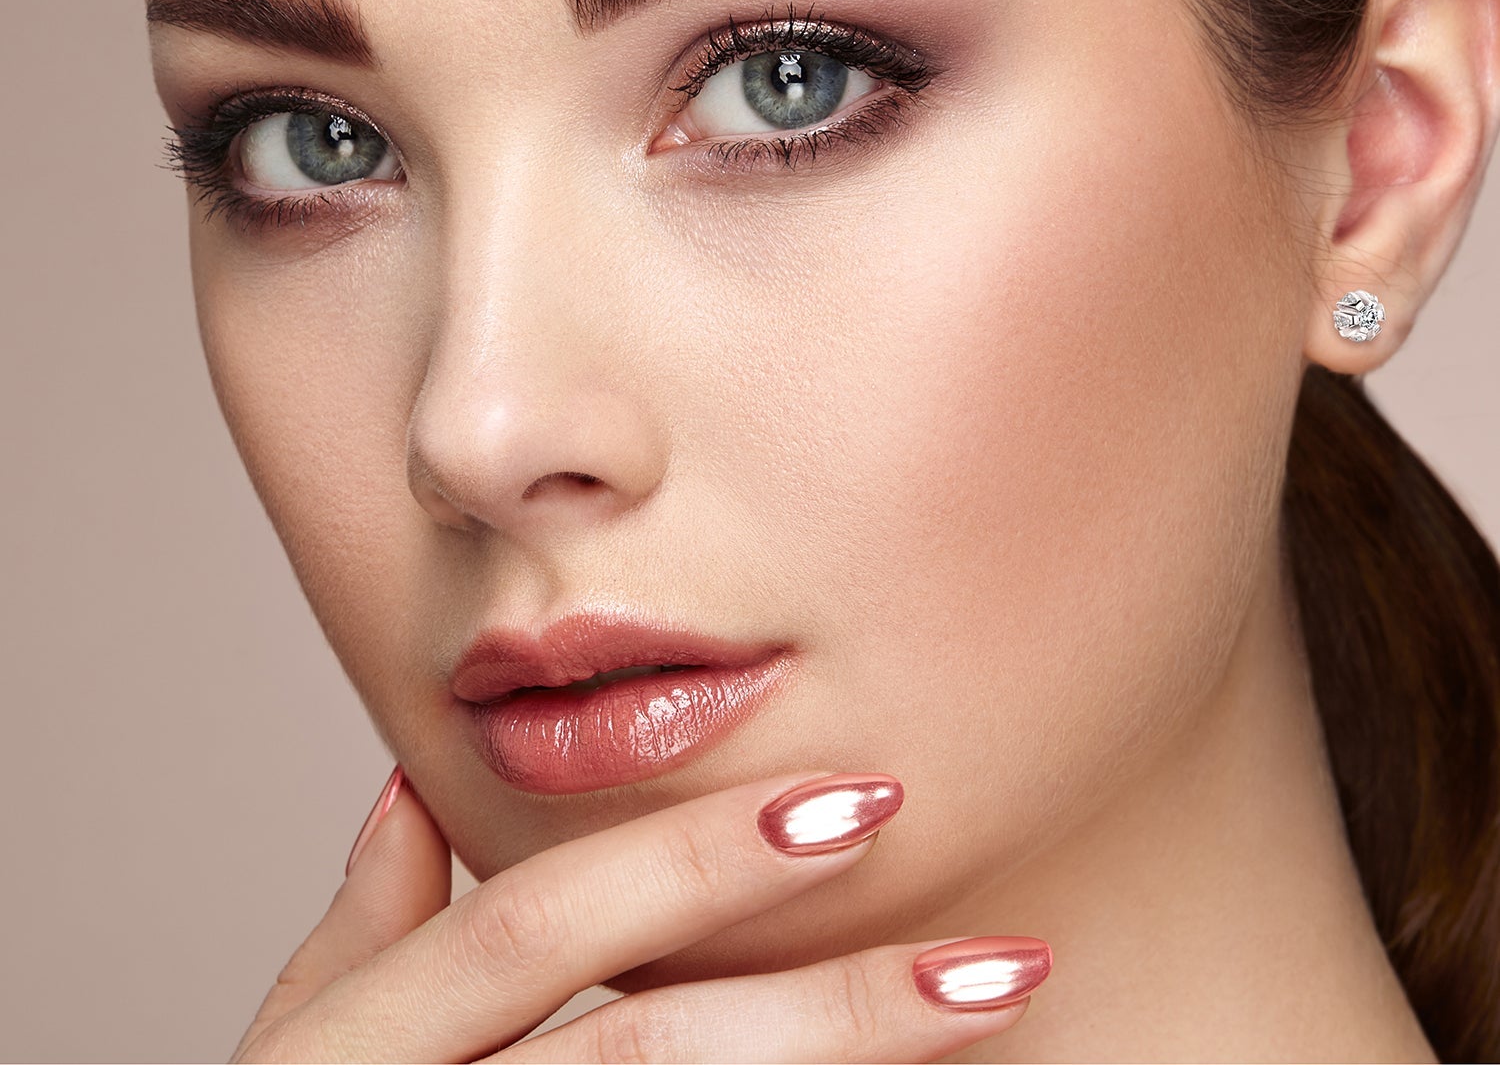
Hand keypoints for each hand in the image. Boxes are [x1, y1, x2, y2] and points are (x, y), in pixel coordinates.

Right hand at [228, 766, 1050, 1061]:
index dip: (693, 857)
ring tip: (987, 1032)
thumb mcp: (287, 1063)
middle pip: (646, 1056)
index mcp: (354, 1054)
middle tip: (996, 961)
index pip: (537, 926)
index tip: (858, 801)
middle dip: (833, 1007)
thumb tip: (415, 788)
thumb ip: (358, 934)